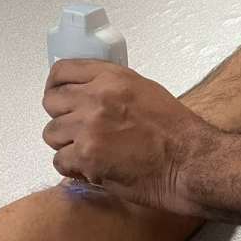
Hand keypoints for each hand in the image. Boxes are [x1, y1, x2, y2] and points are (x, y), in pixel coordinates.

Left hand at [44, 61, 209, 213]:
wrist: (189, 161)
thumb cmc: (175, 131)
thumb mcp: (145, 92)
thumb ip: (112, 89)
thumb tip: (87, 96)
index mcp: (112, 77)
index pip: (62, 71)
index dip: (56, 86)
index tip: (60, 99)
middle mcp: (97, 96)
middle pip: (51, 102)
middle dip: (62, 119)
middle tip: (78, 132)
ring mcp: (89, 126)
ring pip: (51, 133)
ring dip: (67, 146)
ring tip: (90, 153)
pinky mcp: (87, 155)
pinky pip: (60, 161)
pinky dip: (73, 169)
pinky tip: (92, 170)